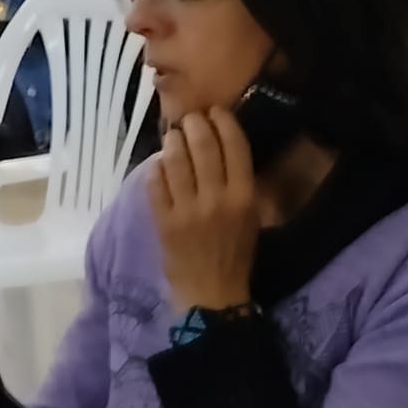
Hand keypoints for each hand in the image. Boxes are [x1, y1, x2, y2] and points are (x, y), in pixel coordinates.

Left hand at [148, 108, 259, 312]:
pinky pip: (155, 183)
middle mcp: (216, 199)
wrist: (213, 295)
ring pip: (175, 160)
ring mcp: (186, 209)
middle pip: (202, 146)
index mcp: (244, 197)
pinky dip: (155, 168)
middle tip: (190, 118)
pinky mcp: (163, 221)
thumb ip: (243, 185)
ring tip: (172, 136)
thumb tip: (227, 149)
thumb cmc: (236, 256)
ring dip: (172, 141)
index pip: (234, 146)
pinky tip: (159, 163)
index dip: (223, 122)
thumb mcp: (253, 219)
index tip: (215, 112)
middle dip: (194, 124)